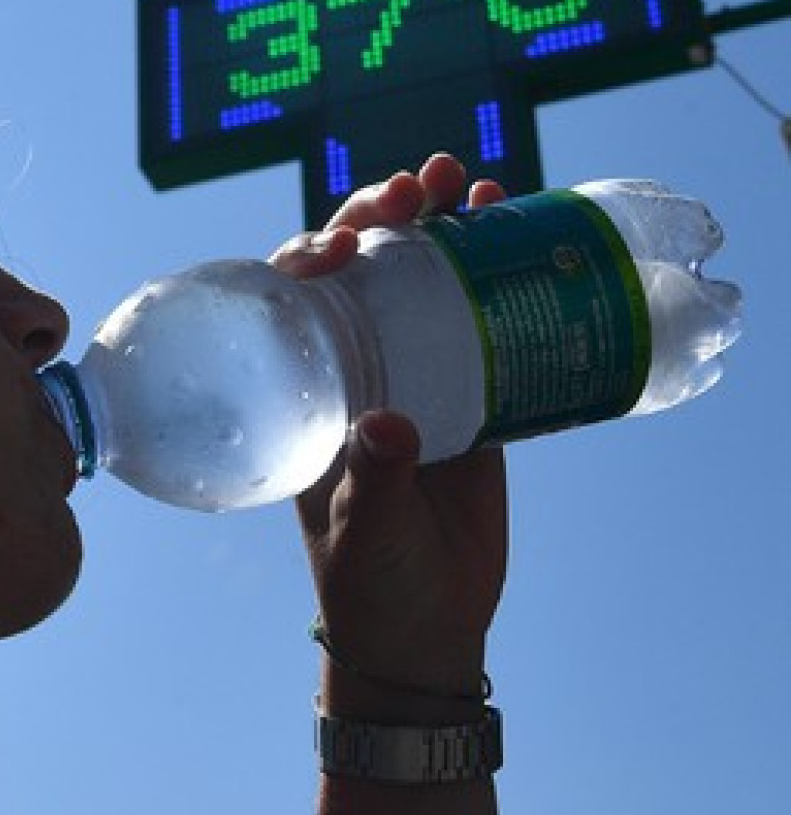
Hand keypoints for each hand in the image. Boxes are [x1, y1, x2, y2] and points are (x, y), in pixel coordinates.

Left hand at [270, 154, 509, 709]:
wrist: (425, 631)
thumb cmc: (370, 585)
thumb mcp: (361, 535)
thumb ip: (371, 485)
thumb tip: (390, 427)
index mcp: (306, 392)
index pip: (296, 302)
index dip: (312, 257)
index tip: (341, 245)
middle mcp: (354, 370)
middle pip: (360, 272)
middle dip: (381, 219)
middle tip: (417, 187)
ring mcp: (414, 377)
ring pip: (422, 283)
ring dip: (443, 228)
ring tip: (471, 183)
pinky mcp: (474, 397)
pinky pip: (486, 322)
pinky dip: (499, 275)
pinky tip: (518, 228)